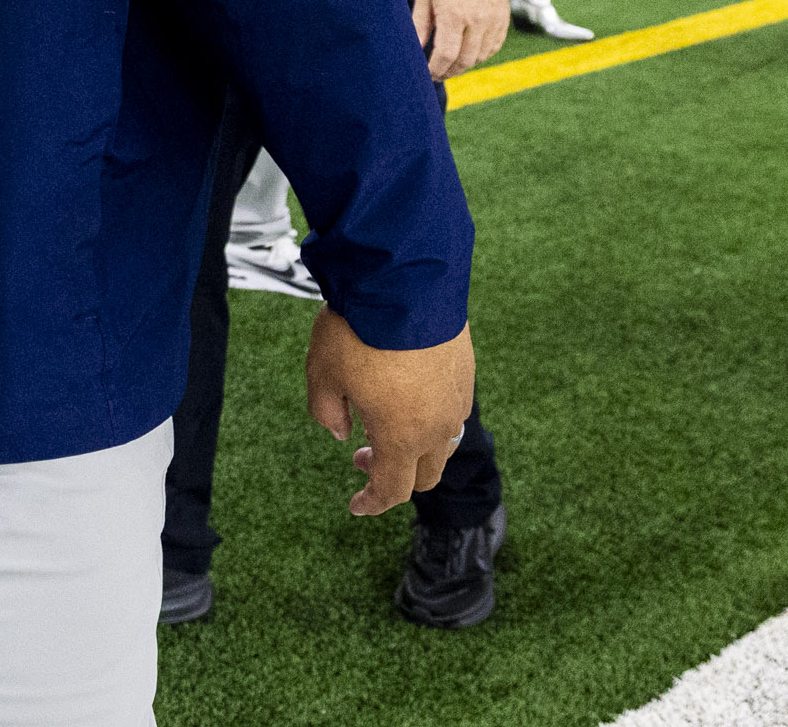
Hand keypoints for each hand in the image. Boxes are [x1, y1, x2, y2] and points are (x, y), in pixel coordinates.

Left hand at [306, 310, 476, 515]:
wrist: (404, 281)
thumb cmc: (357, 331)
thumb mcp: (322, 374)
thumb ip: (326, 413)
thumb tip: (344, 434)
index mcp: (402, 437)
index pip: (393, 489)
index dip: (373, 502)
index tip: (355, 505)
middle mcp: (437, 426)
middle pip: (424, 474)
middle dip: (393, 476)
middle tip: (362, 456)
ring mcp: (457, 400)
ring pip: (442, 444)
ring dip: (415, 447)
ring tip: (383, 423)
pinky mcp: (465, 373)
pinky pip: (452, 411)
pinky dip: (430, 418)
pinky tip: (406, 395)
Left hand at [415, 0, 508, 78]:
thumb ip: (419, 24)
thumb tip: (415, 48)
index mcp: (453, 14)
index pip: (446, 55)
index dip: (436, 69)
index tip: (428, 74)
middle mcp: (476, 20)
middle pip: (464, 60)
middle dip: (449, 72)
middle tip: (438, 74)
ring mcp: (493, 20)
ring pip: (480, 56)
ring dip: (465, 65)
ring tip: (451, 65)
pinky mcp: (503, 18)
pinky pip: (494, 46)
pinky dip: (481, 55)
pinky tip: (469, 54)